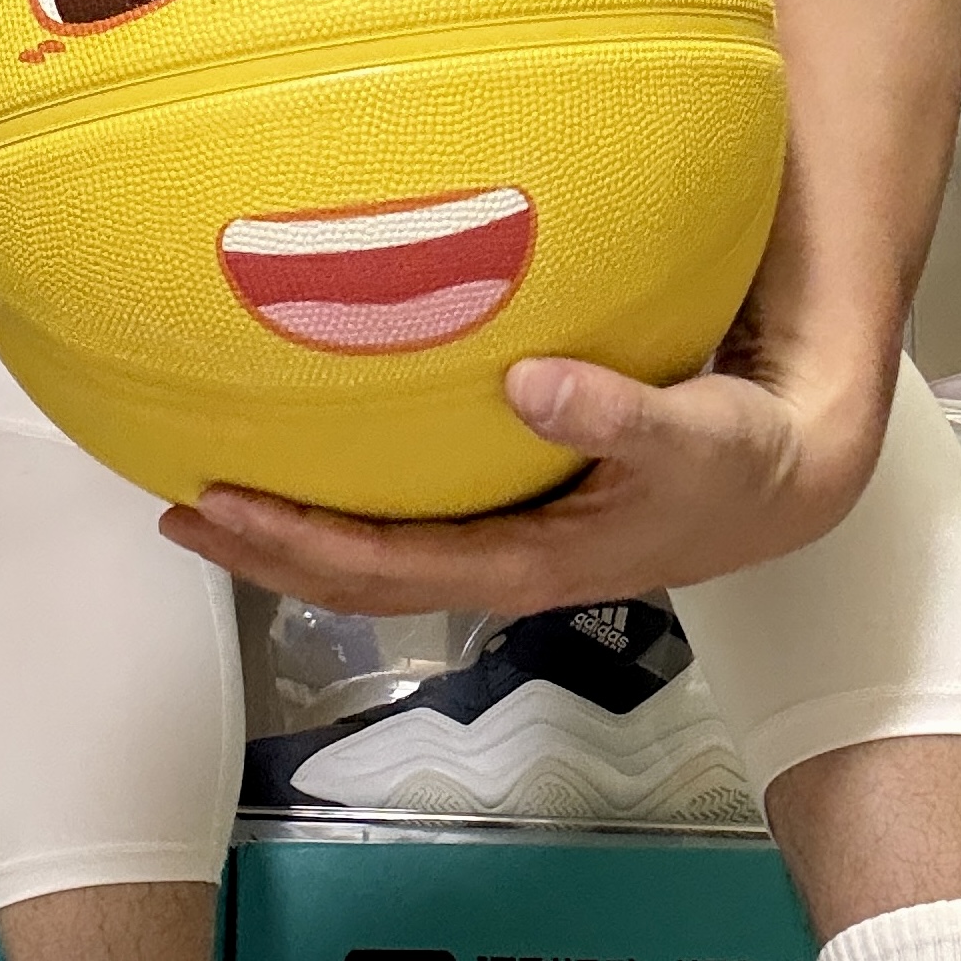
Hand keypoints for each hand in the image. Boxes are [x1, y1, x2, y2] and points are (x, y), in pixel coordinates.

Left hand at [157, 335, 893, 615]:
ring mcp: (503, 545)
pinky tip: (309, 459)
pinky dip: (343, 501)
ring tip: (209, 500)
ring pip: (374, 556)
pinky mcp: (512, 516)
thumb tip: (530, 382)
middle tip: (174, 512)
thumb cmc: (740, 460)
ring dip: (290, 536)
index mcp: (529, 563)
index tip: (221, 506)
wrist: (785, 480)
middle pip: (356, 578)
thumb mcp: (697, 435)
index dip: (298, 544)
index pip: (387, 567)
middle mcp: (501, 565)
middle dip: (264, 552)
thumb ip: (619, 413)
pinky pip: (407, 518)